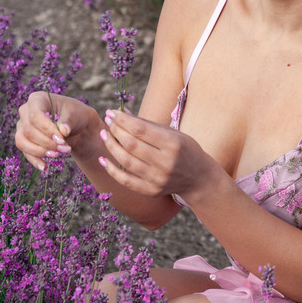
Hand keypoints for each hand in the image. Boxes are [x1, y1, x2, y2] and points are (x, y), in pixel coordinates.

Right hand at [15, 91, 100, 170]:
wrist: (76, 126)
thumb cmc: (75, 115)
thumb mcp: (75, 114)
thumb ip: (68, 120)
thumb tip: (63, 131)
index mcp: (37, 99)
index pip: (35, 116)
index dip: (47, 130)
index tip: (62, 139)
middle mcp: (25, 111)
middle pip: (29, 130)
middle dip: (47, 143)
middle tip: (65, 149)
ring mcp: (22, 126)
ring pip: (22, 141)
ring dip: (40, 151)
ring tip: (58, 155)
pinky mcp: (24, 140)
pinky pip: (24, 152)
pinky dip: (35, 160)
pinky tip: (45, 167)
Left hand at [97, 108, 215, 198]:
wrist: (198, 178)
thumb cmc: (184, 149)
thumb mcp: (172, 133)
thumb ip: (147, 124)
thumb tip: (121, 113)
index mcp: (172, 144)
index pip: (140, 129)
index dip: (122, 120)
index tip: (111, 112)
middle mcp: (165, 162)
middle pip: (131, 144)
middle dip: (115, 130)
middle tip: (107, 121)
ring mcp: (157, 179)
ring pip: (126, 161)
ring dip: (111, 146)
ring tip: (104, 134)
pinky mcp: (151, 190)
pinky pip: (126, 180)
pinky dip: (112, 169)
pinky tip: (103, 158)